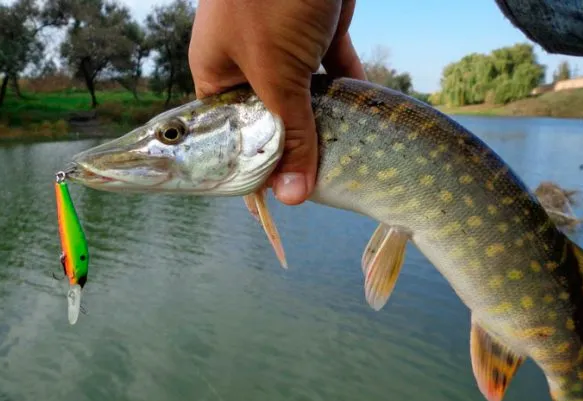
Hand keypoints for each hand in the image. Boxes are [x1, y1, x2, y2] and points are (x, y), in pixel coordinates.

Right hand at [188, 0, 366, 204]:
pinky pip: (334, 71)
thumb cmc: (270, 0)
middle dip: (295, 148)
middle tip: (319, 184)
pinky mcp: (319, 32)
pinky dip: (349, 91)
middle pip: (272, 119)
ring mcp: (284, 47)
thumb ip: (291, 133)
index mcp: (218, 73)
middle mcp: (248, 64)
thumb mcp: (277, 75)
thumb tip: (293, 195)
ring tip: (345, 161)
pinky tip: (365, 118)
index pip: (232, 134)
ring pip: (305, 98)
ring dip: (325, 123)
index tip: (278, 198)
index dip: (252, 166)